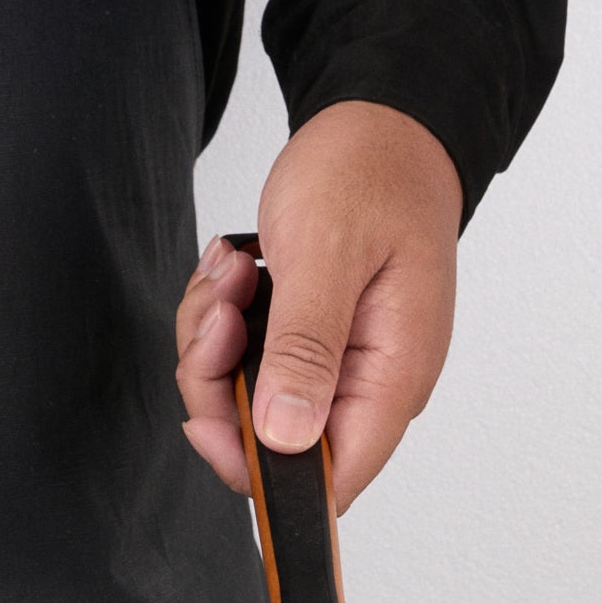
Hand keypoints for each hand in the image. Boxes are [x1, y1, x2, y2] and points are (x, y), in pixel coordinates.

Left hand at [176, 100, 461, 513]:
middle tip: (221, 312)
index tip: (209, 417)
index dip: (260, 468)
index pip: (330, 480)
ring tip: (234, 275)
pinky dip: (225, 322)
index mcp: (392, 380)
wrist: (382, 122)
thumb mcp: (326, 255)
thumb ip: (306, 352)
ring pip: (249, 402)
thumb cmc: (369, 172)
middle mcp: (369, 387)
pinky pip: (248, 364)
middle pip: (274, 444)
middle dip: (222, 387)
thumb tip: (286, 439)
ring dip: (218, 344)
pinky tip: (238, 272)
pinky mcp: (314, 346)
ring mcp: (341, 367)